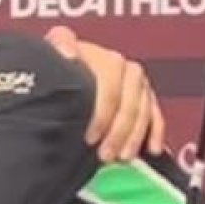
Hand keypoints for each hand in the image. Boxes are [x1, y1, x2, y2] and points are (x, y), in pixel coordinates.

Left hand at [45, 26, 165, 161]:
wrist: (56, 73)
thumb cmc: (53, 67)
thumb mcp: (49, 56)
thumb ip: (60, 46)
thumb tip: (68, 55)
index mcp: (95, 53)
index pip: (107, 80)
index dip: (102, 110)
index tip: (90, 135)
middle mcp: (116, 62)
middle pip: (126, 99)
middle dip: (118, 130)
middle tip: (104, 153)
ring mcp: (132, 77)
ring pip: (142, 108)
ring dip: (134, 135)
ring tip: (121, 157)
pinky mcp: (143, 92)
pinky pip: (154, 111)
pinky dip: (155, 131)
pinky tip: (151, 149)